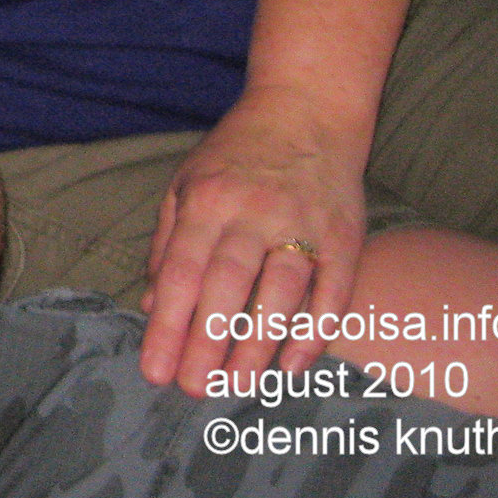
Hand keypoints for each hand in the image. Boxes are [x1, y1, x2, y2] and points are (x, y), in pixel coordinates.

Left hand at [136, 90, 367, 395]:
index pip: (181, 272)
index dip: (167, 324)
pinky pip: (332, 289)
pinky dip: (315, 328)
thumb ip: (167, 243)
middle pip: (227, 284)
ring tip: (238, 385)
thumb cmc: (236, 155)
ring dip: (258, 343)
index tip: (155, 369)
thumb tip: (152, 303)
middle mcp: (253, 212)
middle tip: (194, 388)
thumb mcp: (186, 184)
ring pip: (280, 291)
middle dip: (207, 341)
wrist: (306, 109)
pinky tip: (294, 363)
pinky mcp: (345, 234)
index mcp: (207, 201)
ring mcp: (303, 222)